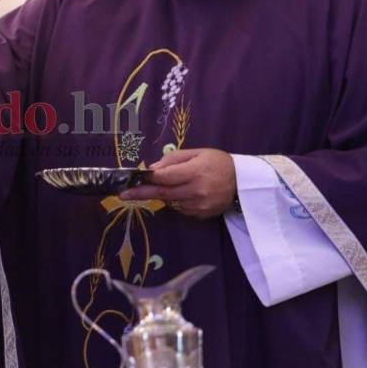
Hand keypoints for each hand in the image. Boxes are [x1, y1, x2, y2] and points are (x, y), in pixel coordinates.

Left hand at [120, 149, 236, 218]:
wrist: (244, 182)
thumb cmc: (218, 162)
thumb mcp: (197, 153)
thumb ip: (173, 160)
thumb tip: (152, 169)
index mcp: (195, 172)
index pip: (164, 177)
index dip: (147, 178)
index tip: (131, 180)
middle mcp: (196, 191)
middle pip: (163, 193)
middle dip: (141, 193)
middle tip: (123, 195)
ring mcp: (199, 205)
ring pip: (170, 202)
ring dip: (161, 194)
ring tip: (161, 186)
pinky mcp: (201, 215)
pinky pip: (180, 208)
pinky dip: (174, 201)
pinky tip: (181, 192)